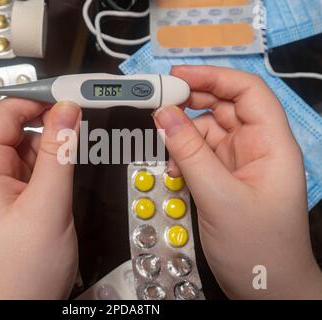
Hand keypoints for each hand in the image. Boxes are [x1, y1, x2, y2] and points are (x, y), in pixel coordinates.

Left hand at [0, 98, 81, 298]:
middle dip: (50, 126)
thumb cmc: (22, 269)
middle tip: (81, 125)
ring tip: (73, 159)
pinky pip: (35, 169)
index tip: (69, 96)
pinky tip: (65, 175)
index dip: (37, 100)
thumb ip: (58, 153)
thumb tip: (67, 111)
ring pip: (29, 149)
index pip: (5, 115)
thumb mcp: (47, 205)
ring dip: (53, 148)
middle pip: (18, 130)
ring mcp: (2, 188)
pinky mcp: (17, 199)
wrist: (22, 309)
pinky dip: (53, 166)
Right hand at [153, 65, 321, 298]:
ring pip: (207, 132)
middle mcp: (256, 148)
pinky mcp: (224, 178)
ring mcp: (239, 164)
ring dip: (183, 137)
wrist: (266, 289)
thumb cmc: (259, 248)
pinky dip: (183, 157)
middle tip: (159, 105)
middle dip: (191, 104)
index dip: (214, 77)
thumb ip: (189, 153)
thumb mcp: (218, 197)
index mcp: (270, 144)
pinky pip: (199, 155)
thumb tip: (164, 115)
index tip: (179, 75)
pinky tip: (175, 170)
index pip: (247, 92)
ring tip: (167, 152)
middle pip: (224, 108)